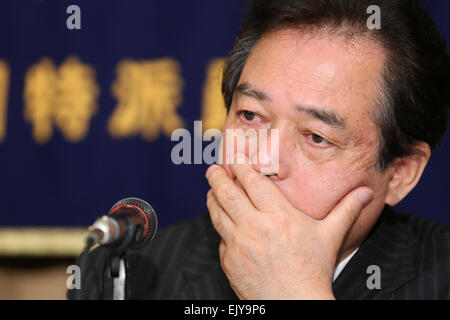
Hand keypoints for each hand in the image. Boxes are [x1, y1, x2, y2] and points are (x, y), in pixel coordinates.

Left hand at [205, 161, 372, 299]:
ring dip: (212, 198)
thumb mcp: (330, 237)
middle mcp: (255, 227)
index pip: (252, 181)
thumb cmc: (313, 271)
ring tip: (212, 190)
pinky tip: (223, 222)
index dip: (240, 165)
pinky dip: (220, 227)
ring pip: (217, 213)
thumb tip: (366, 193)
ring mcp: (239, 244)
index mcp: (279, 216)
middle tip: (213, 169)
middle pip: (228, 193)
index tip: (234, 157)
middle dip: (217, 177)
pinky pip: (220, 238)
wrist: (295, 304)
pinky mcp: (229, 260)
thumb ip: (346, 210)